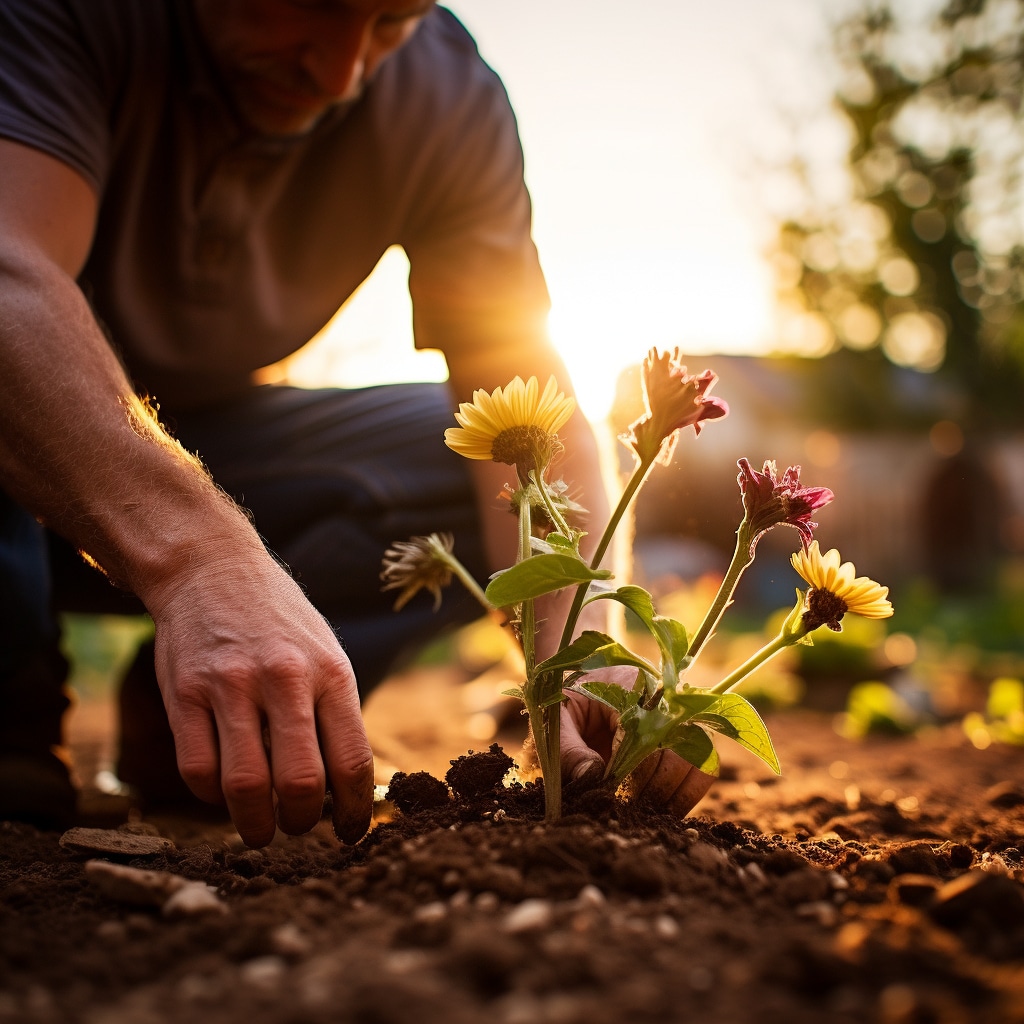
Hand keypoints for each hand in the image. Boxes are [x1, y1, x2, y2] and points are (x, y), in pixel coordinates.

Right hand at [148, 549, 373, 847]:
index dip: (353, 811)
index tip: (348, 833)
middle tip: (297, 829)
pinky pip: (197, 770)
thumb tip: (348, 789)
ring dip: (255, 825)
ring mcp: (231, 684)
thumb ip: (335, 714)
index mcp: (331, 672)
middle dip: (301, 824)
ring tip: (260, 830)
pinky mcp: (184, 692)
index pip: (352, 761)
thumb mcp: (325, 654)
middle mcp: (285, 678)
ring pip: (244, 786)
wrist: (212, 568)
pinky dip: (210, 798)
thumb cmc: (280, 623)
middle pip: (299, 783)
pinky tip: (221, 794)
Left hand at [558, 669, 715, 816]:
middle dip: (650, 783)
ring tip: (641, 811)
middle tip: (625, 805)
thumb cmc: (562, 707)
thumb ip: (568, 749)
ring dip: (671, 792)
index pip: (644, 725)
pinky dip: (685, 795)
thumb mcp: (553, 722)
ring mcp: (678, 717)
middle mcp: (663, 696)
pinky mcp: (685, 740)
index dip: (628, 763)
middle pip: (676, 744)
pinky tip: (658, 810)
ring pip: (696, 759)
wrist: (575, 696)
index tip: (609, 785)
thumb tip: (592, 776)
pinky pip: (702, 769)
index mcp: (628, 682)